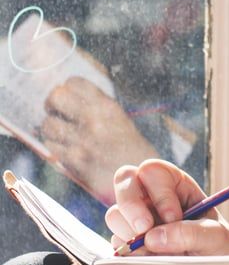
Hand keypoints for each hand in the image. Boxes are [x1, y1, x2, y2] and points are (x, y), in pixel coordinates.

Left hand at [41, 77, 157, 202]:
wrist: (144, 182)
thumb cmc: (133, 151)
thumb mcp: (121, 120)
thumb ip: (98, 108)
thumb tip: (70, 99)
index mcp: (108, 106)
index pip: (74, 82)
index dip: (68, 89)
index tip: (70, 98)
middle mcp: (94, 120)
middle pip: (56, 97)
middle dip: (53, 104)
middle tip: (57, 112)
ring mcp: (83, 140)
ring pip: (48, 124)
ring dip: (52, 128)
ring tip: (61, 134)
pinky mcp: (75, 161)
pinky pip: (51, 147)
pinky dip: (55, 147)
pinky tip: (65, 149)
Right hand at [105, 159, 228, 255]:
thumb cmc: (221, 248)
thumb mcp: (217, 237)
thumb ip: (191, 233)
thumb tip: (152, 238)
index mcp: (177, 185)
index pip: (154, 170)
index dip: (160, 192)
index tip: (173, 217)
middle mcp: (153, 198)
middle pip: (125, 179)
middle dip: (131, 205)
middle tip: (144, 230)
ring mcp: (138, 220)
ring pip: (115, 214)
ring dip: (130, 233)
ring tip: (157, 251)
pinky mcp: (129, 244)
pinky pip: (115, 243)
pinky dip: (129, 253)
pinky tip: (151, 260)